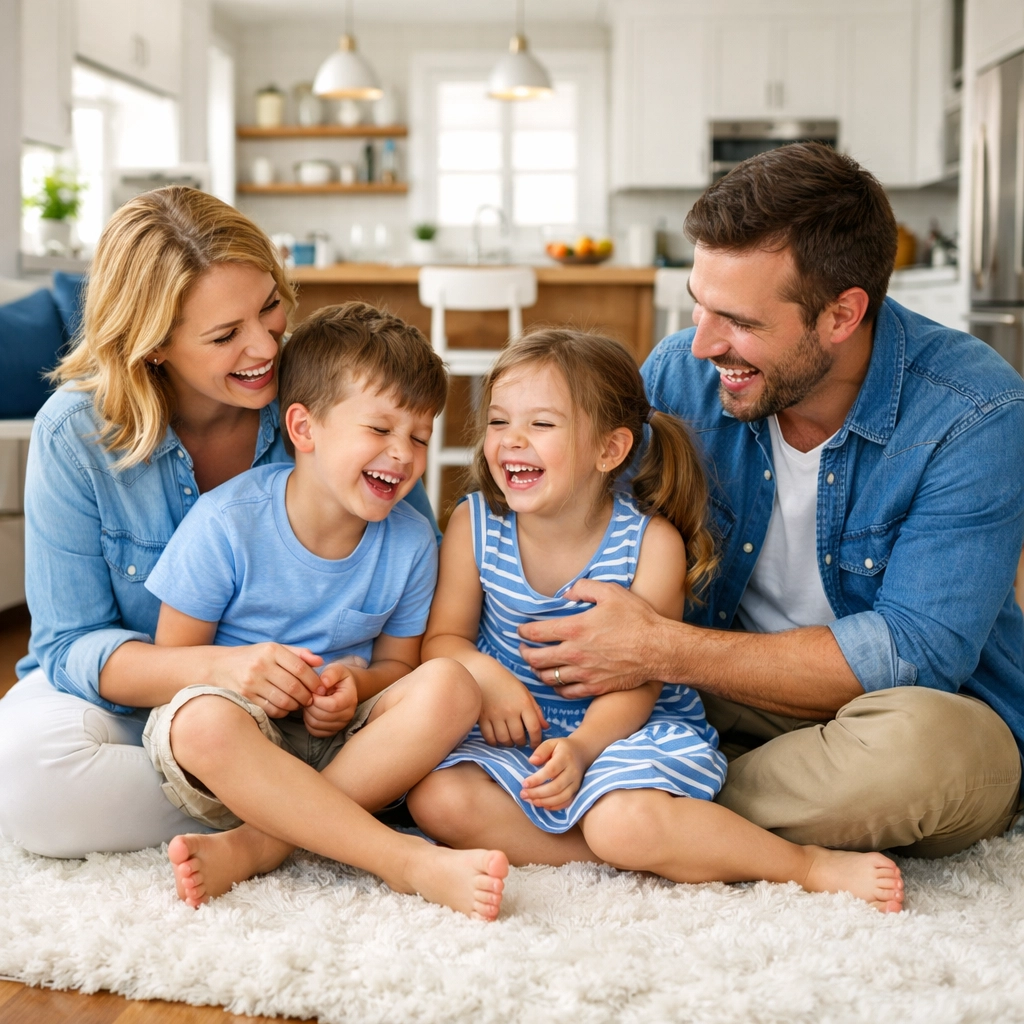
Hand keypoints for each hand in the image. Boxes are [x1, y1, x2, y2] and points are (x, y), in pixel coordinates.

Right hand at [213, 643, 323, 716]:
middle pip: (293, 686)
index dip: (314, 681)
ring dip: (296, 705)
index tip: (320, 688)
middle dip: (307, 696)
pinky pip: (271, 710)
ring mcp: (250, 683)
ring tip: (299, 704)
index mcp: (271, 650)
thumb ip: (299, 654)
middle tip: (311, 699)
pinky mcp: (244, 698)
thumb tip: (320, 661)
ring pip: (284, 700)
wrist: (218, 667)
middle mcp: (260, 665)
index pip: (300, 668)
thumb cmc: (253, 658)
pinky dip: (282, 712)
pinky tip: (284, 707)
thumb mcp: (273, 649)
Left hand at [303, 658, 361, 737]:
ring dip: (308, 714)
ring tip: (310, 702)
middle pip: (322, 717)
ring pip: (316, 725)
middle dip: (310, 706)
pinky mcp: (333, 731)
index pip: (332, 706)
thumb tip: (324, 682)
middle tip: (309, 696)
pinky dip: (308, 723)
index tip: (313, 691)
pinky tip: (311, 712)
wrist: (343, 688)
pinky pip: (315, 732)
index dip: (317, 699)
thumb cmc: (338, 678)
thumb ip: (331, 673)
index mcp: (350, 698)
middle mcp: (348, 714)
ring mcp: (341, 724)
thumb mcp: (336, 669)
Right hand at [478, 668, 548, 747]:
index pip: (534, 728)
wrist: (484, 672)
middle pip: (518, 737)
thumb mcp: (525, 692)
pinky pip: (489, 737)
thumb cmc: (507, 682)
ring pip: (504, 739)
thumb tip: (545, 727)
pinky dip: (494, 742)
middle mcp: (510, 710)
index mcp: (523, 703)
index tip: (535, 744)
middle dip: (522, 743)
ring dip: (509, 744)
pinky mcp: (482, 717)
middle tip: (521, 741)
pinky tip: (497, 739)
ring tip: (510, 740)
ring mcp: (495, 715)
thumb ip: (536, 710)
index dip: (536, 740)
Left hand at [518, 579, 666, 697]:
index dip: (523, 632)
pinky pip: (567, 692)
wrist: (659, 648)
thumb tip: (566, 592)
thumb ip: (583, 587)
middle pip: (536, 659)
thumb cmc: (637, 618)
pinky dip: (557, 688)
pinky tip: (557, 682)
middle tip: (523, 649)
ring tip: (537, 666)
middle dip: (524, 653)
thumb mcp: (610, 591)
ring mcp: (584, 673)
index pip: (536, 633)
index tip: (521, 630)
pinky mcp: (596, 687)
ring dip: (538, 672)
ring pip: (548, 678)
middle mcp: (575, 653)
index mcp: (574, 629)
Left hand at [520, 736, 587, 809]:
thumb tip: (532, 761)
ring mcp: (576, 783)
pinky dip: (554, 806)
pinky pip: (566, 802)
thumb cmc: (562, 748)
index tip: (524, 783)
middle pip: (556, 786)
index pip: (551, 770)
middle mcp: (572, 772)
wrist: (581, 753)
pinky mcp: (576, 791)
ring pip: (561, 797)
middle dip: (538, 793)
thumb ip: (541, 751)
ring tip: (530, 800)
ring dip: (544, 801)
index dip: (537, 779)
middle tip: (523, 794)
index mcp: (565, 757)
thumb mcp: (551, 743)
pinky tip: (542, 805)